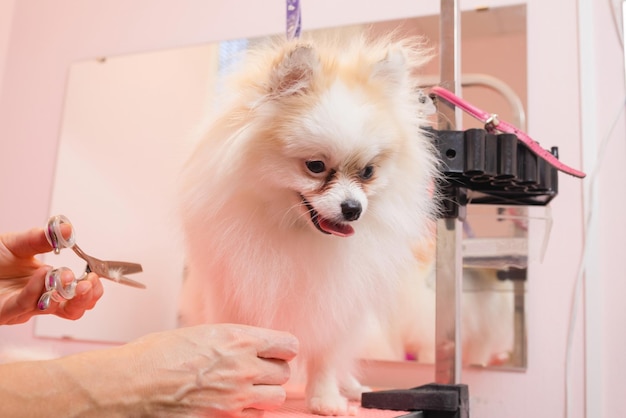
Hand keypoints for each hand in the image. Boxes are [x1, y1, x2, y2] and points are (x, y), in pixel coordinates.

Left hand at [0, 226, 103, 324]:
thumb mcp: (19, 243)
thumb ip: (44, 238)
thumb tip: (68, 229)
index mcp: (48, 284)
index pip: (79, 295)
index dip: (91, 290)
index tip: (95, 276)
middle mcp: (38, 299)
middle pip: (72, 310)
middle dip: (85, 298)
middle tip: (88, 283)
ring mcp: (20, 308)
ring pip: (49, 309)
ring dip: (61, 294)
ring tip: (67, 276)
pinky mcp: (2, 312)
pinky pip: (22, 305)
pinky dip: (35, 289)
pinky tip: (42, 273)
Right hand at [63, 323, 298, 416]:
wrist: (130, 385)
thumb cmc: (156, 355)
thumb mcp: (199, 334)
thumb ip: (230, 341)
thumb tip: (244, 345)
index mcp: (238, 339)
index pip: (288, 345)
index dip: (283, 349)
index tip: (275, 351)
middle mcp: (244, 367)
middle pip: (284, 373)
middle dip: (274, 371)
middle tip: (258, 370)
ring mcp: (236, 397)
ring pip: (275, 398)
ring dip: (266, 394)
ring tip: (247, 389)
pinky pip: (255, 417)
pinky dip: (250, 412)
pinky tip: (234, 405)